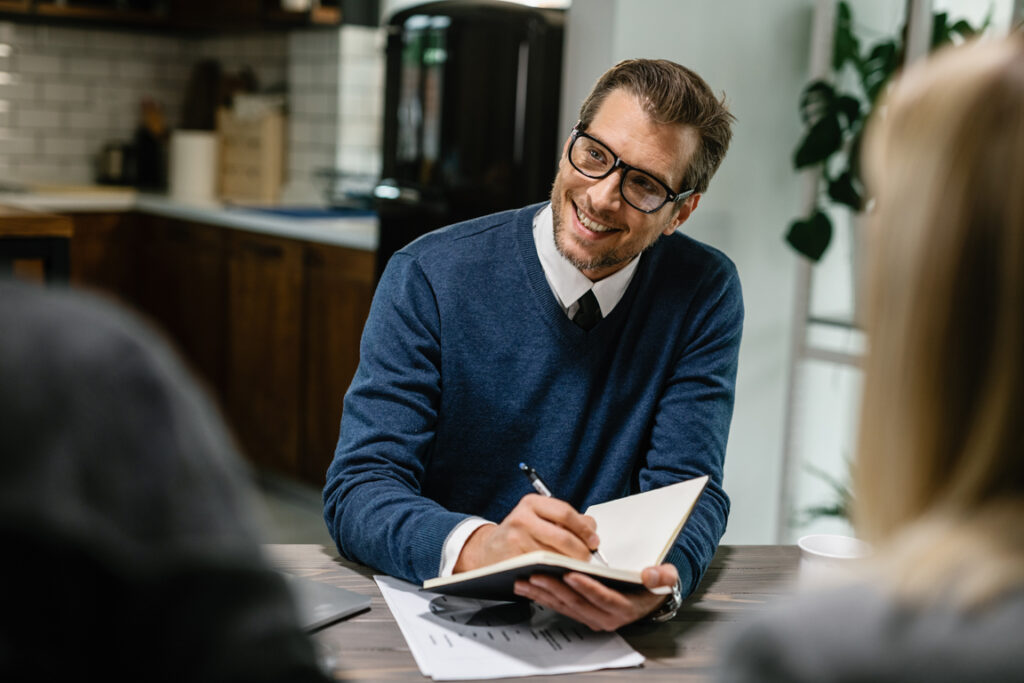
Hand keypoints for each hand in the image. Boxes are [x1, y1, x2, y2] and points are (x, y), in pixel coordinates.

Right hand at [454, 493, 599, 571]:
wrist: (488, 551)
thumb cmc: (520, 534)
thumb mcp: (539, 518)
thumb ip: (566, 519)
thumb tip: (592, 528)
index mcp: (532, 503)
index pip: (566, 513)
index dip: (584, 529)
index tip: (594, 541)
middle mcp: (522, 518)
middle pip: (563, 537)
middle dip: (581, 551)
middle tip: (588, 558)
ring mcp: (516, 539)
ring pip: (555, 556)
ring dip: (570, 565)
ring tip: (576, 567)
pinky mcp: (513, 560)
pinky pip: (543, 569)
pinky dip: (555, 573)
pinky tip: (560, 574)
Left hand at [513, 563, 678, 630]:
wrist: (648, 599)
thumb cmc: (653, 586)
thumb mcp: (666, 579)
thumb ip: (662, 577)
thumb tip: (650, 575)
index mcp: (625, 608)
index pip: (603, 598)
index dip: (587, 587)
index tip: (570, 573)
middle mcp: (606, 618)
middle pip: (577, 603)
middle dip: (555, 588)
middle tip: (537, 573)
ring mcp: (591, 618)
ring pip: (564, 606)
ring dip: (543, 593)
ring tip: (524, 579)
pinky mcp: (580, 614)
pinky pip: (559, 606)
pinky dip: (542, 596)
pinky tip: (527, 586)